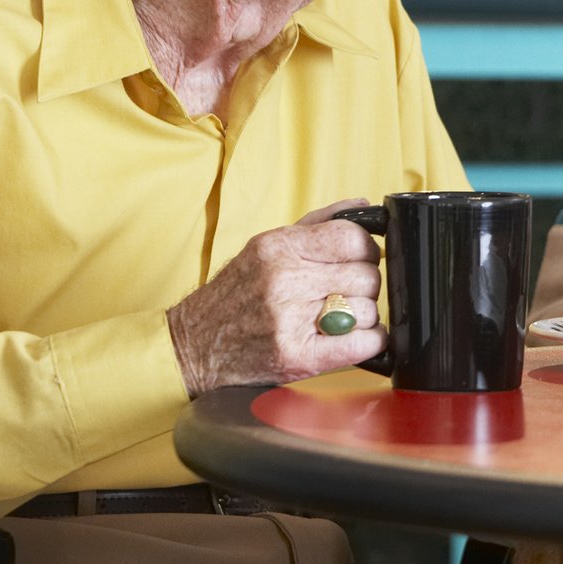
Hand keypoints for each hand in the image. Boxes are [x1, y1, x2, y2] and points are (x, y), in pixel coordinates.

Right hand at [165, 198, 385, 395]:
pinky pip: (363, 344)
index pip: (352, 237)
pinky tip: (354, 338)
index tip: (359, 259)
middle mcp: (284, 280)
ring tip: (336, 318)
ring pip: (368, 310)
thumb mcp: (267, 245)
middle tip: (344, 293)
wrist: (192, 345)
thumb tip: (363, 207)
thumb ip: (319, 223)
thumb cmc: (235, 294)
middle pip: (365, 276)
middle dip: (363, 285)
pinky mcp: (296, 356)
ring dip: (362, 316)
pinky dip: (370, 342)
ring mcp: (289, 320)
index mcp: (279, 247)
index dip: (366, 249)